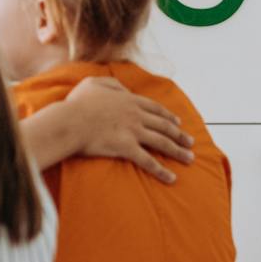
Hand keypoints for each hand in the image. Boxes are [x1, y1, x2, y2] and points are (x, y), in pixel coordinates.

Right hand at [62, 75, 193, 180]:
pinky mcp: (126, 148)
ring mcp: (133, 132)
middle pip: (164, 126)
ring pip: (162, 142)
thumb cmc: (77, 104)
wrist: (70, 121)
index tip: (178, 122)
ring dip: (178, 151)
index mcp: (129, 101)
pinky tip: (171, 178)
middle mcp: (136, 115)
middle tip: (190, 142)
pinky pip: (148, 161)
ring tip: (189, 158)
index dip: (169, 116)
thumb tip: (124, 89)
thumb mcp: (94, 83)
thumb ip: (112, 84)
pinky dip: (161, 170)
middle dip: (180, 134)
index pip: (155, 109)